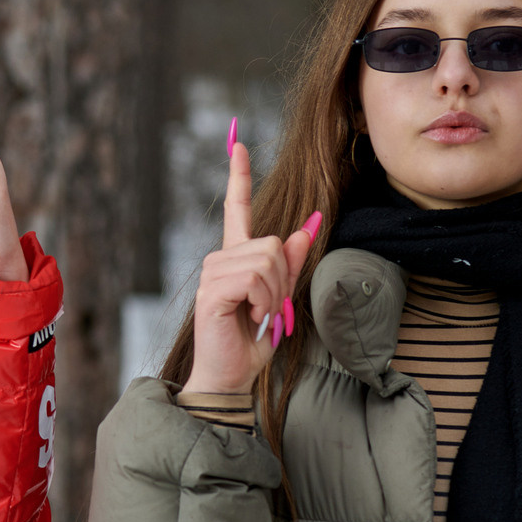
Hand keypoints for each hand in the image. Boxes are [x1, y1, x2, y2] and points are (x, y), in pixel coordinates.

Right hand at [182, 123, 320, 395]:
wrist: (230, 377)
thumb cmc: (251, 343)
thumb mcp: (280, 298)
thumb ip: (290, 263)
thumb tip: (310, 225)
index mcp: (234, 258)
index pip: (236, 208)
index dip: (239, 176)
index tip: (238, 143)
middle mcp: (219, 259)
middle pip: (272, 243)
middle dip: (283, 279)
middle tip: (268, 308)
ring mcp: (212, 273)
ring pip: (266, 260)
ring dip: (274, 294)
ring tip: (257, 315)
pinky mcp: (212, 290)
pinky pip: (254, 279)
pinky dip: (263, 302)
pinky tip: (249, 318)